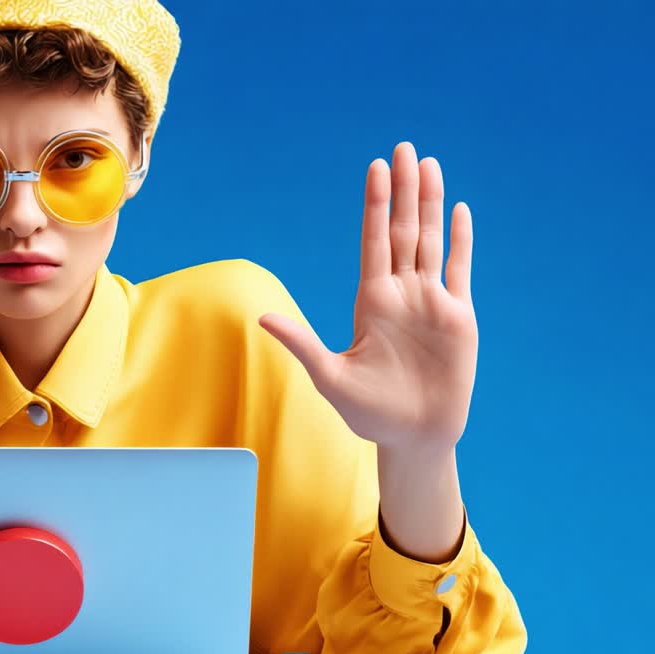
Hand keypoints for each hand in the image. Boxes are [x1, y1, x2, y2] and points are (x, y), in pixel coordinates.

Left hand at [258, 141, 477, 452]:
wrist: (414, 437)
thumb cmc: (370, 413)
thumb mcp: (330, 377)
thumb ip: (301, 343)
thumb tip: (261, 318)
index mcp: (370, 302)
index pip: (373, 242)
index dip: (375, 205)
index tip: (375, 169)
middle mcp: (401, 294)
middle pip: (403, 231)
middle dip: (404, 190)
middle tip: (402, 148)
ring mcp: (431, 303)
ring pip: (431, 242)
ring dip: (430, 204)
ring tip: (429, 165)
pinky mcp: (459, 317)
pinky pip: (460, 270)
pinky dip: (460, 241)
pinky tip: (459, 211)